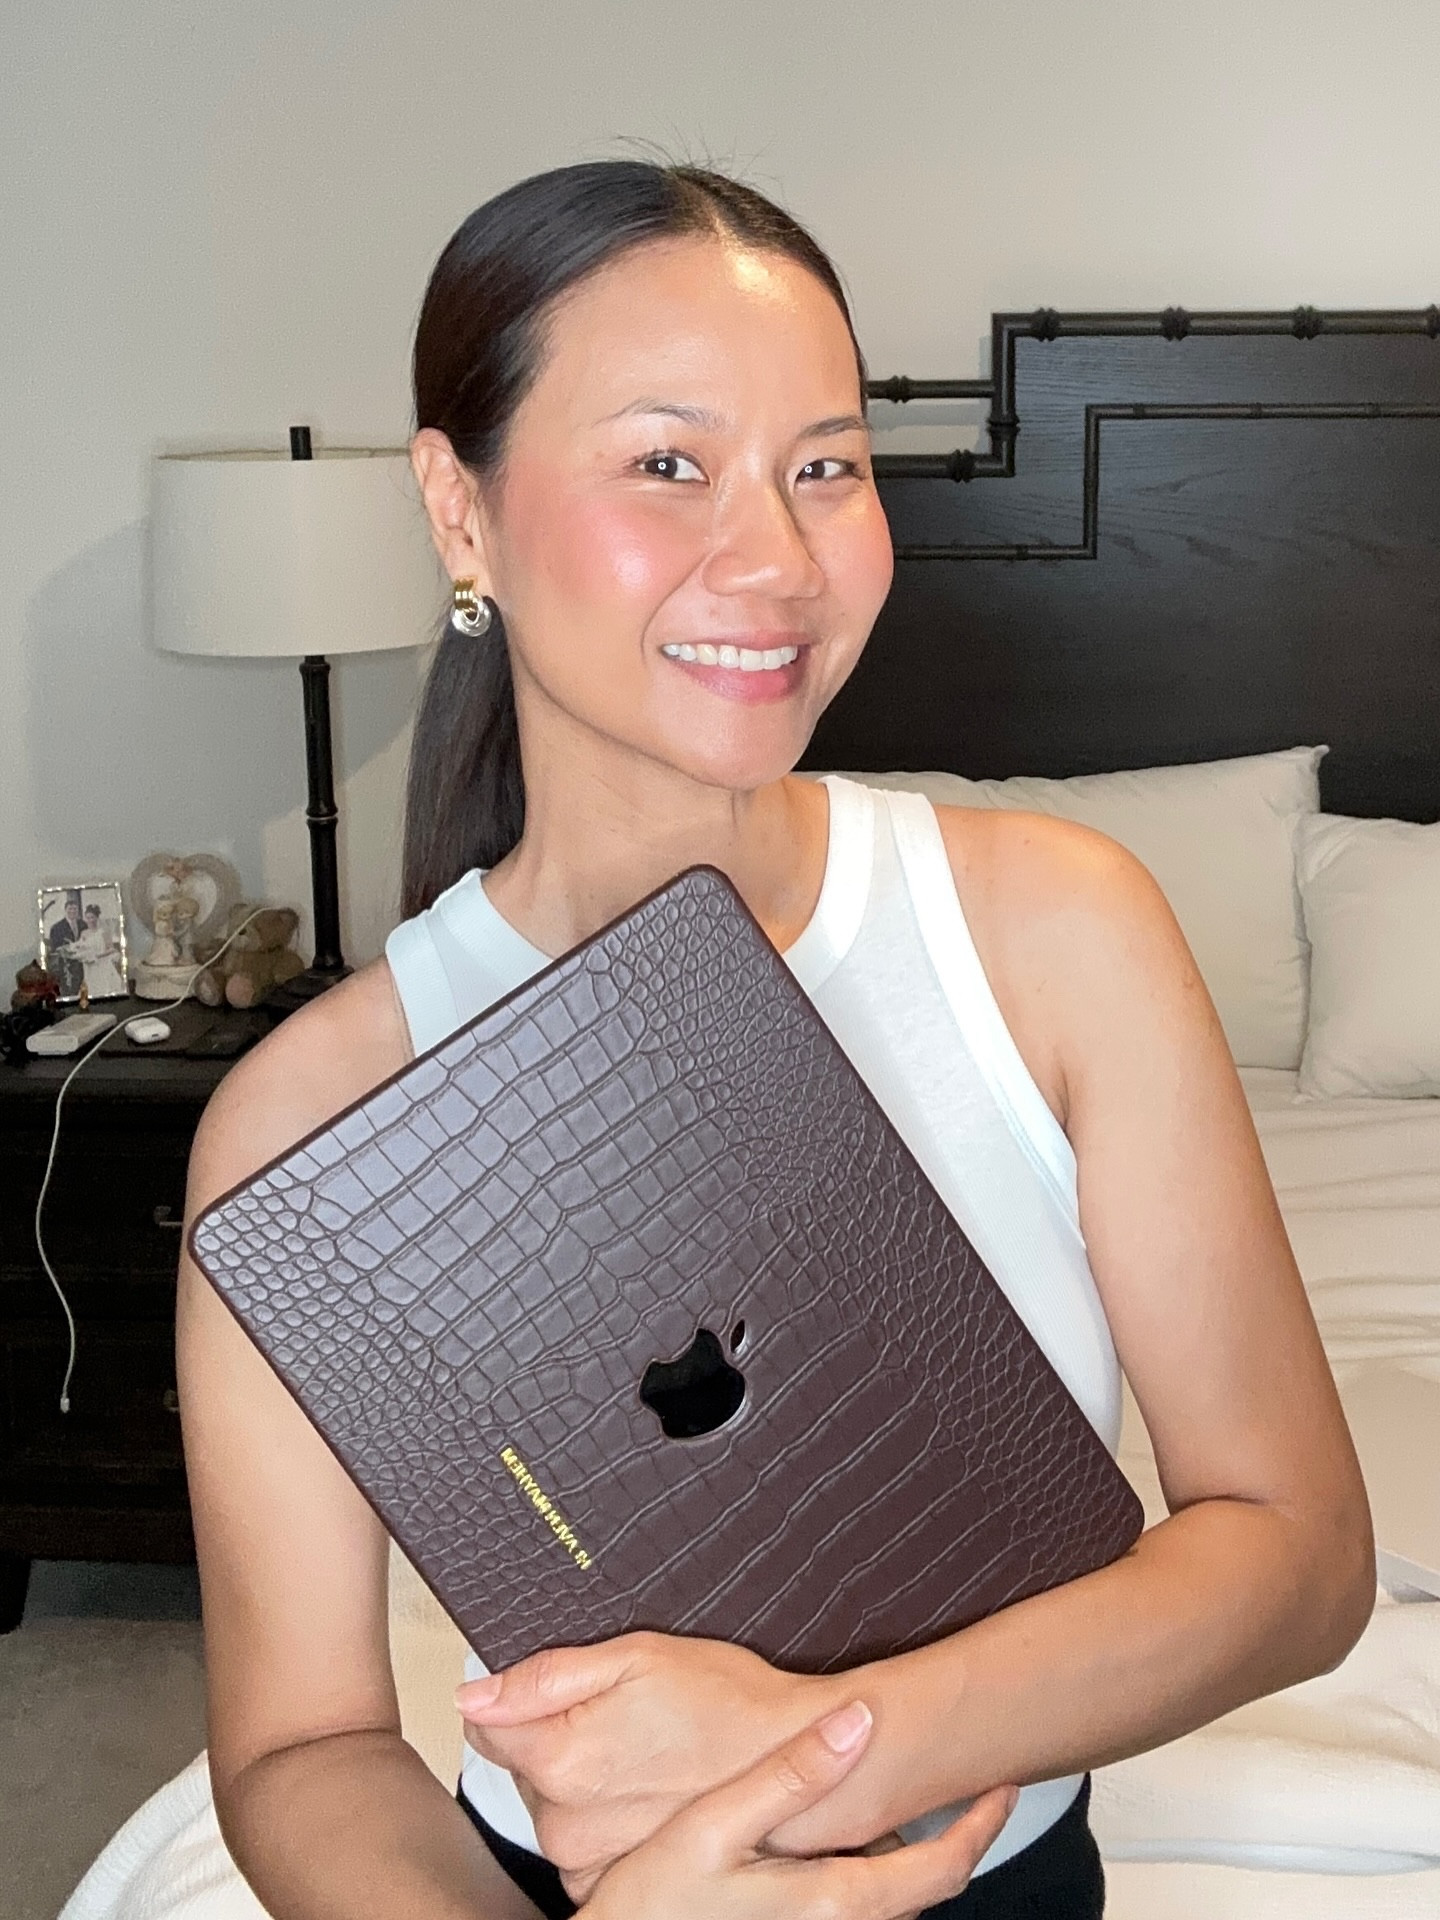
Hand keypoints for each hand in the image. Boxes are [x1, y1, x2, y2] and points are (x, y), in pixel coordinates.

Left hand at [457, 1632, 846, 1900]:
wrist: (796, 1761)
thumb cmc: (728, 1704)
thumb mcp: (637, 1658)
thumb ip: (545, 1677)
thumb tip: (476, 1692)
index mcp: (563, 1758)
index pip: (486, 1724)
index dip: (522, 1698)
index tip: (563, 1692)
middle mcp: (567, 1823)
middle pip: (523, 1766)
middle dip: (557, 1737)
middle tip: (624, 1717)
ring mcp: (592, 1859)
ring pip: (552, 1804)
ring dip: (582, 1779)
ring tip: (645, 1753)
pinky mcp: (617, 1880)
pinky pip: (582, 1841)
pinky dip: (605, 1816)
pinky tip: (648, 1789)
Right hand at [579, 1701, 1017, 1919]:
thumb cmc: (654, 1901)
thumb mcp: (715, 1824)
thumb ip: (790, 1773)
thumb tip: (860, 1719)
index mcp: (835, 1900)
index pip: (943, 1867)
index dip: (983, 1823)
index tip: (1004, 1781)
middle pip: (927, 1885)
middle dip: (958, 1833)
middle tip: (971, 1780)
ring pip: (893, 1896)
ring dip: (916, 1851)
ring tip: (917, 1795)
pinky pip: (858, 1902)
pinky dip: (878, 1868)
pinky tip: (849, 1832)